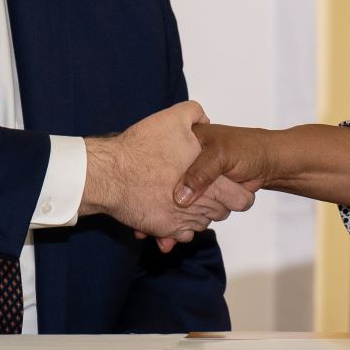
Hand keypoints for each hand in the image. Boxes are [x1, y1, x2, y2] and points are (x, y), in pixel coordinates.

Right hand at [81, 102, 254, 242]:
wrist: (108, 174)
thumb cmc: (140, 148)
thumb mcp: (172, 119)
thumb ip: (194, 115)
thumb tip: (205, 118)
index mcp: (209, 181)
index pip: (241, 199)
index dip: (240, 193)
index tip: (233, 184)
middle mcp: (199, 205)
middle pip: (222, 213)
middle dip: (217, 203)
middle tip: (207, 190)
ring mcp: (181, 220)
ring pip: (201, 224)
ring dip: (198, 214)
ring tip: (188, 200)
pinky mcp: (163, 229)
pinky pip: (181, 235)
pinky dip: (180, 228)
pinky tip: (174, 213)